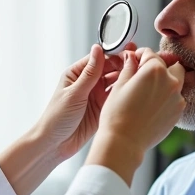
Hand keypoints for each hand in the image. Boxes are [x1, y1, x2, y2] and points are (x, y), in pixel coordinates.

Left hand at [32, 43, 137, 161]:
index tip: (129, 54)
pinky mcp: (102, 109)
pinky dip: (125, 95)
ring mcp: (95, 96)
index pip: (99, 59)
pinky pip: (116, 98)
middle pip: (110, 69)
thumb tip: (98, 49)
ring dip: (126, 80)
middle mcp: (87, 83)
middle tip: (139, 65)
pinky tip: (135, 92)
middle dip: (124, 66)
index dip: (115, 56)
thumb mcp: (74, 93)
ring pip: (115, 83)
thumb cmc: (56, 118)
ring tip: (140, 78)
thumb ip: (89, 73)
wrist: (55, 144)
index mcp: (76, 74)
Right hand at [87, 48, 185, 183]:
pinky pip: (176, 97)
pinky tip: (152, 105)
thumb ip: (129, 67)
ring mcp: (177, 97)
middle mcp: (170, 81)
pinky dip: (167, 97)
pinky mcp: (178, 112)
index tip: (134, 61)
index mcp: (154, 70)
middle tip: (143, 76)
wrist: (124, 142)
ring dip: (165, 82)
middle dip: (158, 67)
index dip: (139, 56)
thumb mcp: (119, 85)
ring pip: (176, 81)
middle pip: (170, 64)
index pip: (150, 54)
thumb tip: (132, 57)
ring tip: (149, 92)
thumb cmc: (117, 114)